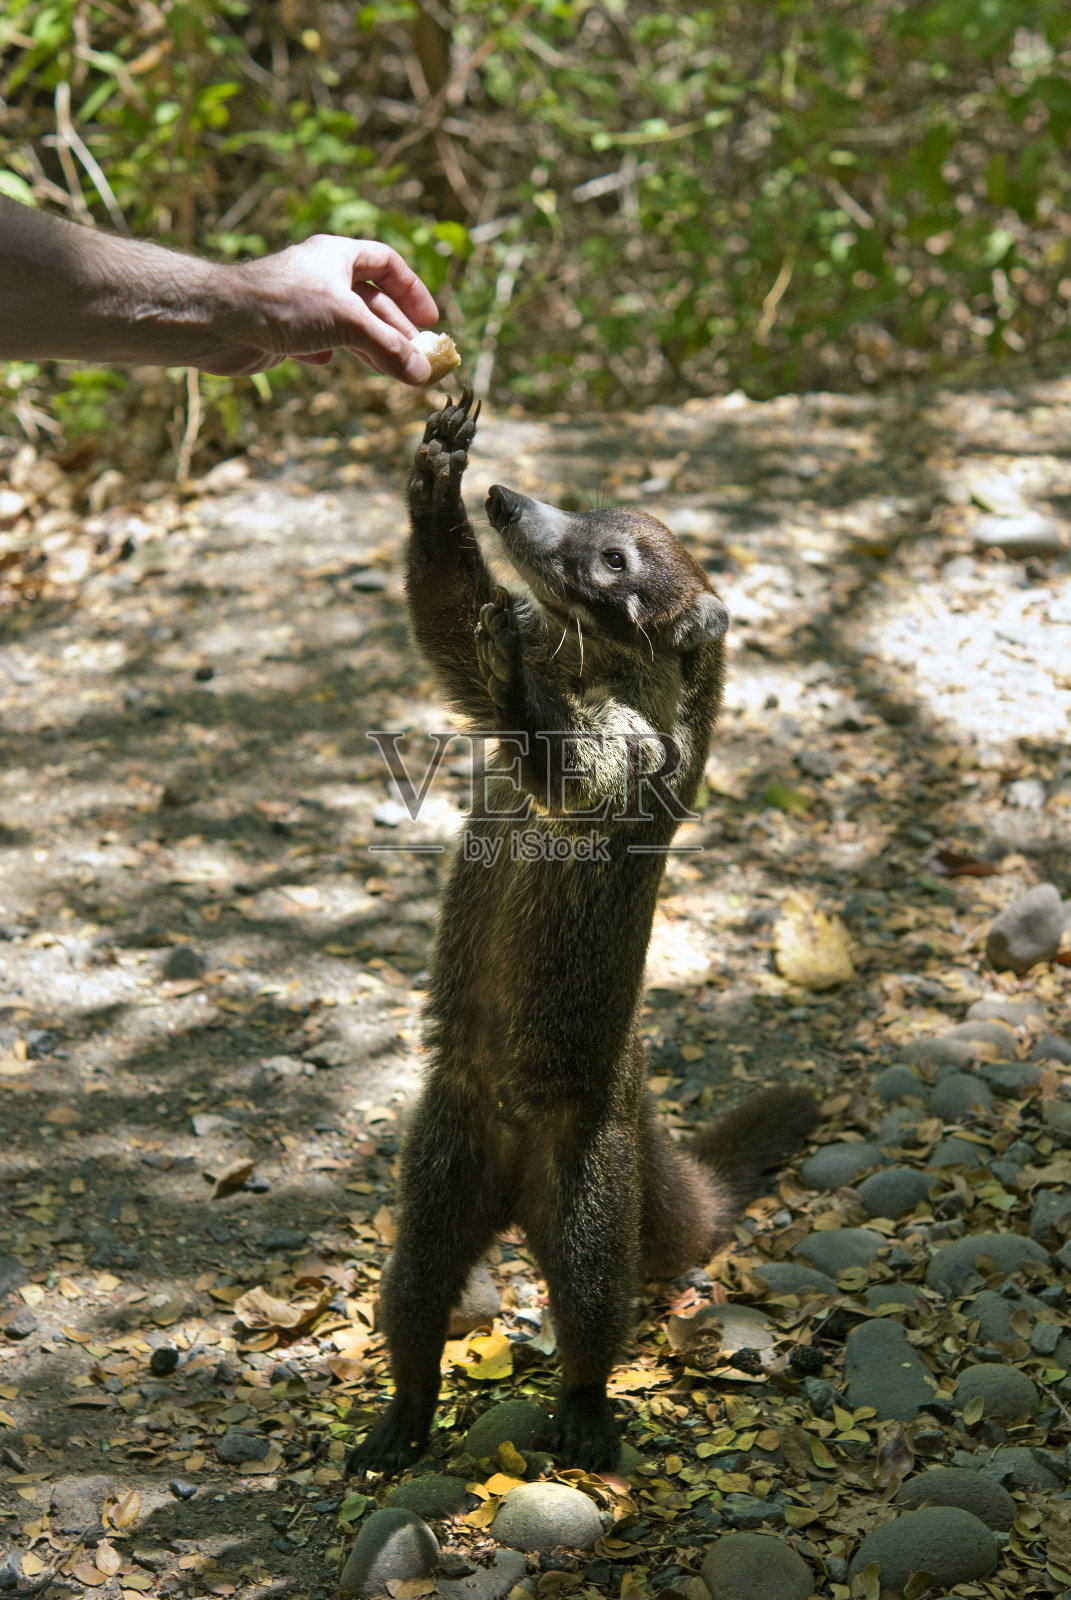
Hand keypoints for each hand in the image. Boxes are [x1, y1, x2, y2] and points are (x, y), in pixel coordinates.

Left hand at [208, 234, 439, 382]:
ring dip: (370, 346)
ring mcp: (301, 303)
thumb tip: (422, 373)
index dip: (411, 290)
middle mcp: (320, 274)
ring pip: (346, 323)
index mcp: (337, 255)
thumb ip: (388, 348)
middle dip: (395, 328)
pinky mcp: (282, 330)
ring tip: (391, 370)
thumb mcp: (349, 324)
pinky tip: (332, 364)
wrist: (222, 321)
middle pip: (370, 298)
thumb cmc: (286, 307)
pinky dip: (332, 352)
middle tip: (416, 356)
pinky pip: (316, 340)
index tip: (429, 320)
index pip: (386, 263)